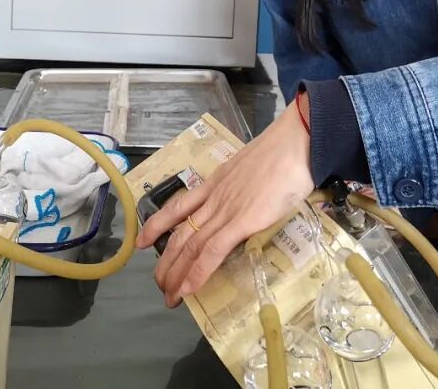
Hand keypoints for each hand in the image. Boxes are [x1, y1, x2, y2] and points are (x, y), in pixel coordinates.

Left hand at [137, 98, 315, 306]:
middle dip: (166, 262)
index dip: (158, 225)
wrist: (294, 142)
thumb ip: (244, 183)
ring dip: (176, 273)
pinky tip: (188, 288)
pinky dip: (197, 271)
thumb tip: (249, 194)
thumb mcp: (251, 166)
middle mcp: (214, 198)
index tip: (144, 241)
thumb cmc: (283, 151)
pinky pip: (213, 250)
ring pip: (190, 245)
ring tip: (168, 294)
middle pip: (181, 234)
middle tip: (160, 284)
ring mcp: (226, 210)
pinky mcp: (243, 221)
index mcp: (216, 183)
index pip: (179, 207)